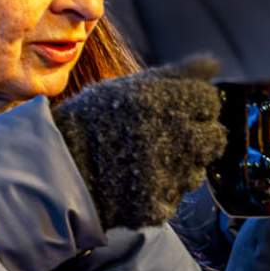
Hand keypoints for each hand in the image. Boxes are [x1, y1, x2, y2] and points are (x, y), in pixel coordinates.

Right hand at [52, 56, 225, 229]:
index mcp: (166, 103)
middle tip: (169, 135)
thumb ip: (176, 75)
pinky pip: (176, 196)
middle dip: (198, 134)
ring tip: (147, 158)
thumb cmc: (88, 122)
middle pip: (215, 137)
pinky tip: (138, 179)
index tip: (178, 107)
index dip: (195, 103)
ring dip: (183, 163)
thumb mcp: (127, 87)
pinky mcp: (160, 206)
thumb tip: (213, 64)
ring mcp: (171, 176)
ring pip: (198, 169)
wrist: (54, 171)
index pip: (209, 99)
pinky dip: (163, 189)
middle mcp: (176, 139)